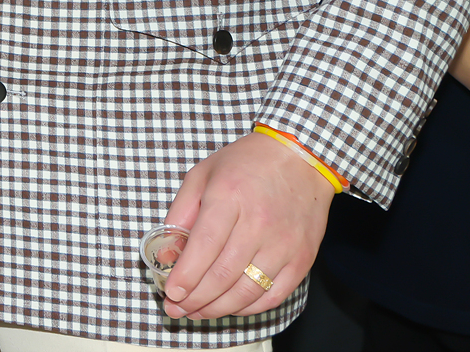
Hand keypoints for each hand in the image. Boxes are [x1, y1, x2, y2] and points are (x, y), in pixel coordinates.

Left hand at [158, 129, 336, 319]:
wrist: (301, 158)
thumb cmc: (245, 164)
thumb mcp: (201, 175)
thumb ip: (180, 214)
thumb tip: (167, 253)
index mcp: (229, 196)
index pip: (204, 246)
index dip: (186, 276)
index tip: (170, 293)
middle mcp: (259, 223)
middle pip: (223, 274)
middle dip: (196, 299)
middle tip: (176, 309)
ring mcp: (284, 244)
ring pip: (248, 291)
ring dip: (219, 308)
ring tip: (197, 312)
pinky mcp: (302, 259)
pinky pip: (274, 295)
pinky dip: (249, 308)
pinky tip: (229, 307)